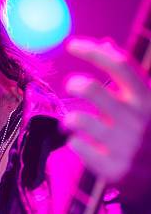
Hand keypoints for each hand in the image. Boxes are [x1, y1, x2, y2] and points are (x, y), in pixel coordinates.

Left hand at [62, 37, 150, 201]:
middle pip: (93, 89)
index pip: (120, 65)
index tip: (72, 45)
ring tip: (72, 122)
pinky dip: (74, 142)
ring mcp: (125, 145)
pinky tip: (80, 143)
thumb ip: (126, 76)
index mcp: (148, 99)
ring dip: (70, 118)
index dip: (93, 51)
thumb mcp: (145, 102)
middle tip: (73, 86)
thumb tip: (105, 44)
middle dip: (76, 84)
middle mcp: (137, 120)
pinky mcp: (112, 168)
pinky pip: (78, 147)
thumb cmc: (146, 133)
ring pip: (79, 120)